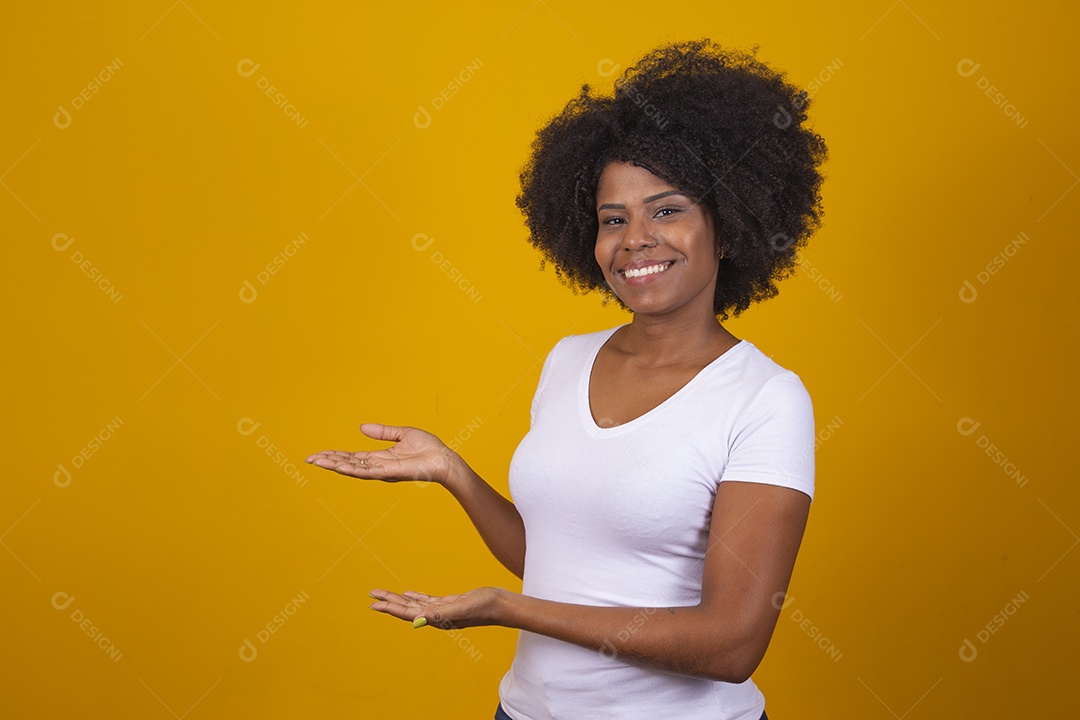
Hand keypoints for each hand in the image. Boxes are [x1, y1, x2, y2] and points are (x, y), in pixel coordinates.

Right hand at [305, 423, 455, 484]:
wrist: (444, 459)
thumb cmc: (428, 448)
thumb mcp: (402, 434)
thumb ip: (382, 432)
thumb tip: (361, 427)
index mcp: (380, 457)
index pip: (352, 457)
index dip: (336, 456)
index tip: (319, 454)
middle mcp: (378, 466)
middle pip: (348, 464)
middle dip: (329, 461)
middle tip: (309, 459)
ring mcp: (383, 471)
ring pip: (353, 469)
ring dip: (335, 466)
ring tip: (317, 462)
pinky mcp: (390, 473)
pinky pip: (368, 472)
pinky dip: (352, 470)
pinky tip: (339, 467)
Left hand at [368, 587, 507, 629]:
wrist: (500, 605)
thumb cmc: (483, 608)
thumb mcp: (459, 609)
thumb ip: (439, 615)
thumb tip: (419, 620)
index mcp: (435, 618)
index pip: (407, 613)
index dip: (390, 608)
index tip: (374, 605)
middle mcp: (436, 616)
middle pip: (407, 608)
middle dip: (389, 602)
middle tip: (372, 594)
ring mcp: (442, 610)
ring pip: (415, 603)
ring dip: (400, 599)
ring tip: (385, 594)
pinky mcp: (449, 603)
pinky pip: (427, 600)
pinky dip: (416, 596)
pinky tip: (410, 593)